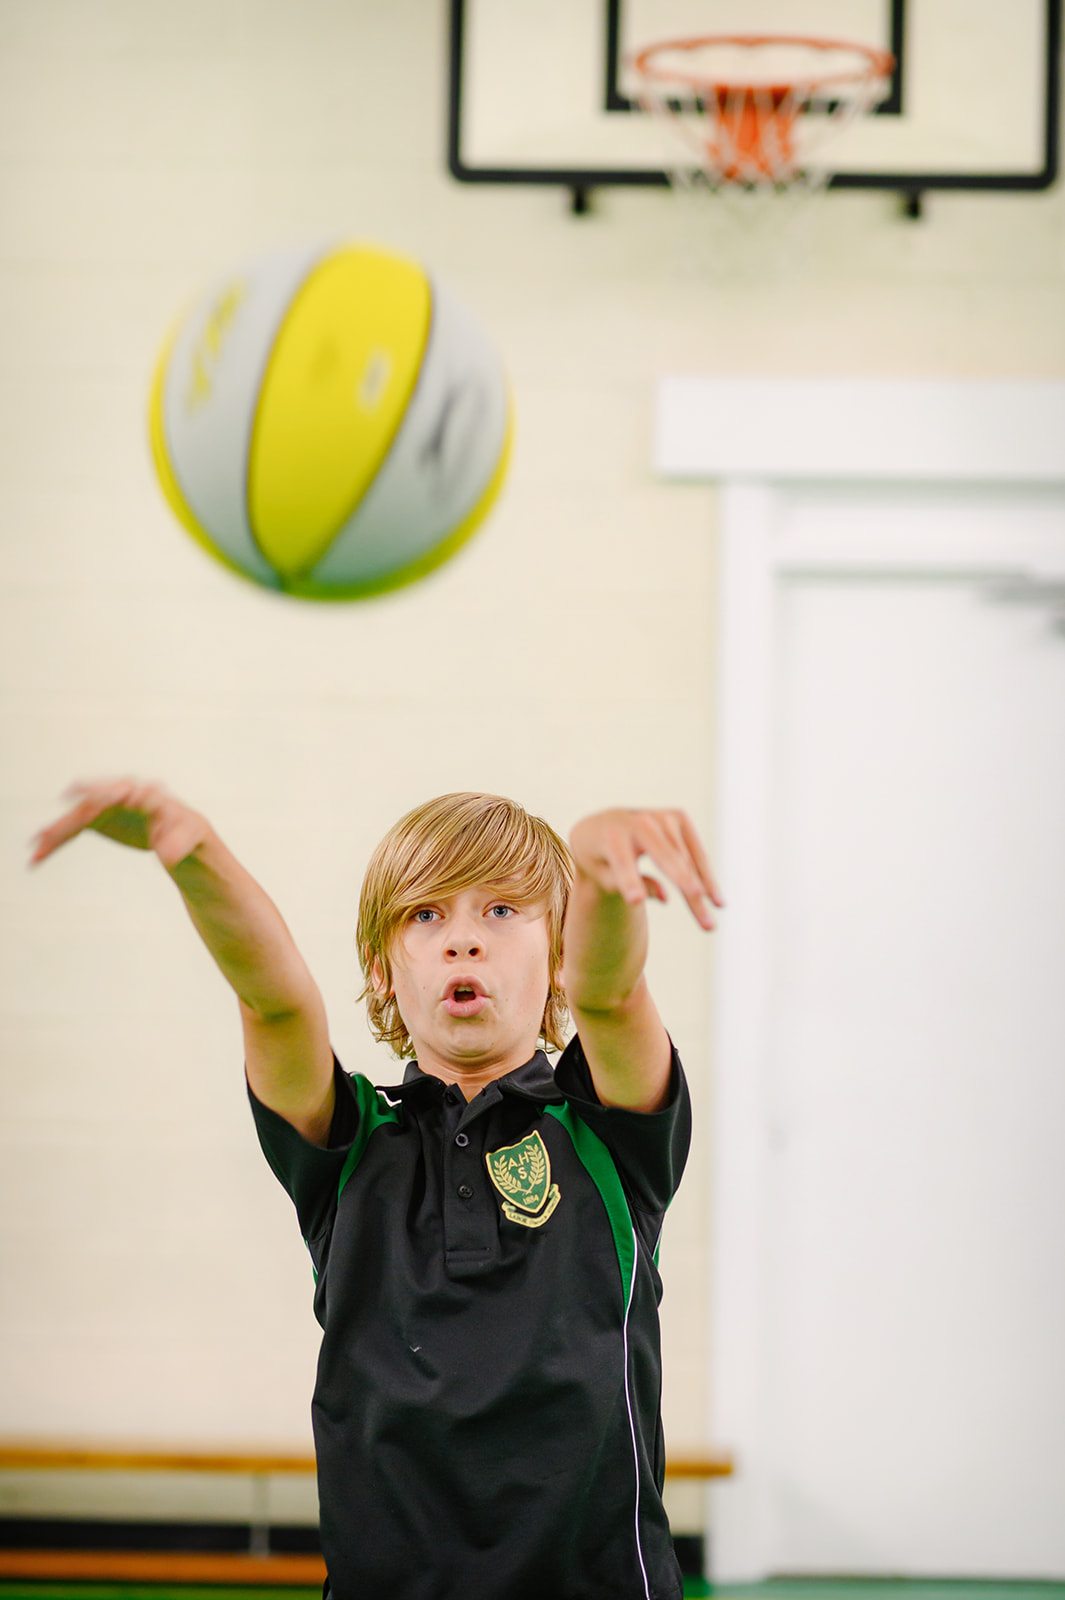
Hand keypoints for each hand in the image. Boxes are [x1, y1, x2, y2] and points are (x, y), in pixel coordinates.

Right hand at [29, 779, 208, 871]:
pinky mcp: (97, 820)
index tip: (80, 798)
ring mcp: (106, 807)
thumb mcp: (191, 837)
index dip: (102, 795)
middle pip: (91, 805)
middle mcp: (121, 796)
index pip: (120, 792)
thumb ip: (178, 843)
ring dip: (56, 834)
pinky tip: (39, 856)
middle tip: (48, 834)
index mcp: (146, 795)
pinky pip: (73, 831)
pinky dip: (56, 842)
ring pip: (76, 818)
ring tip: (36, 850)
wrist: (181, 835)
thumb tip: (167, 856)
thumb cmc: (189, 832)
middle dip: (70, 819)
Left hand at [569, 808, 723, 930]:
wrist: (603, 825)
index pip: (622, 861)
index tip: (636, 901)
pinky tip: (716, 901)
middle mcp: (638, 820)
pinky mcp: (679, 817)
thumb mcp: (601, 875)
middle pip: (664, 858)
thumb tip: (665, 898)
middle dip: (684, 885)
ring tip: (709, 924)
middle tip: (700, 914)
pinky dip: (706, 877)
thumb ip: (624, 884)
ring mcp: (662, 816)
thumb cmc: (601, 859)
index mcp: (610, 835)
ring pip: (687, 859)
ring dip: (701, 891)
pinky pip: (696, 852)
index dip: (629, 881)